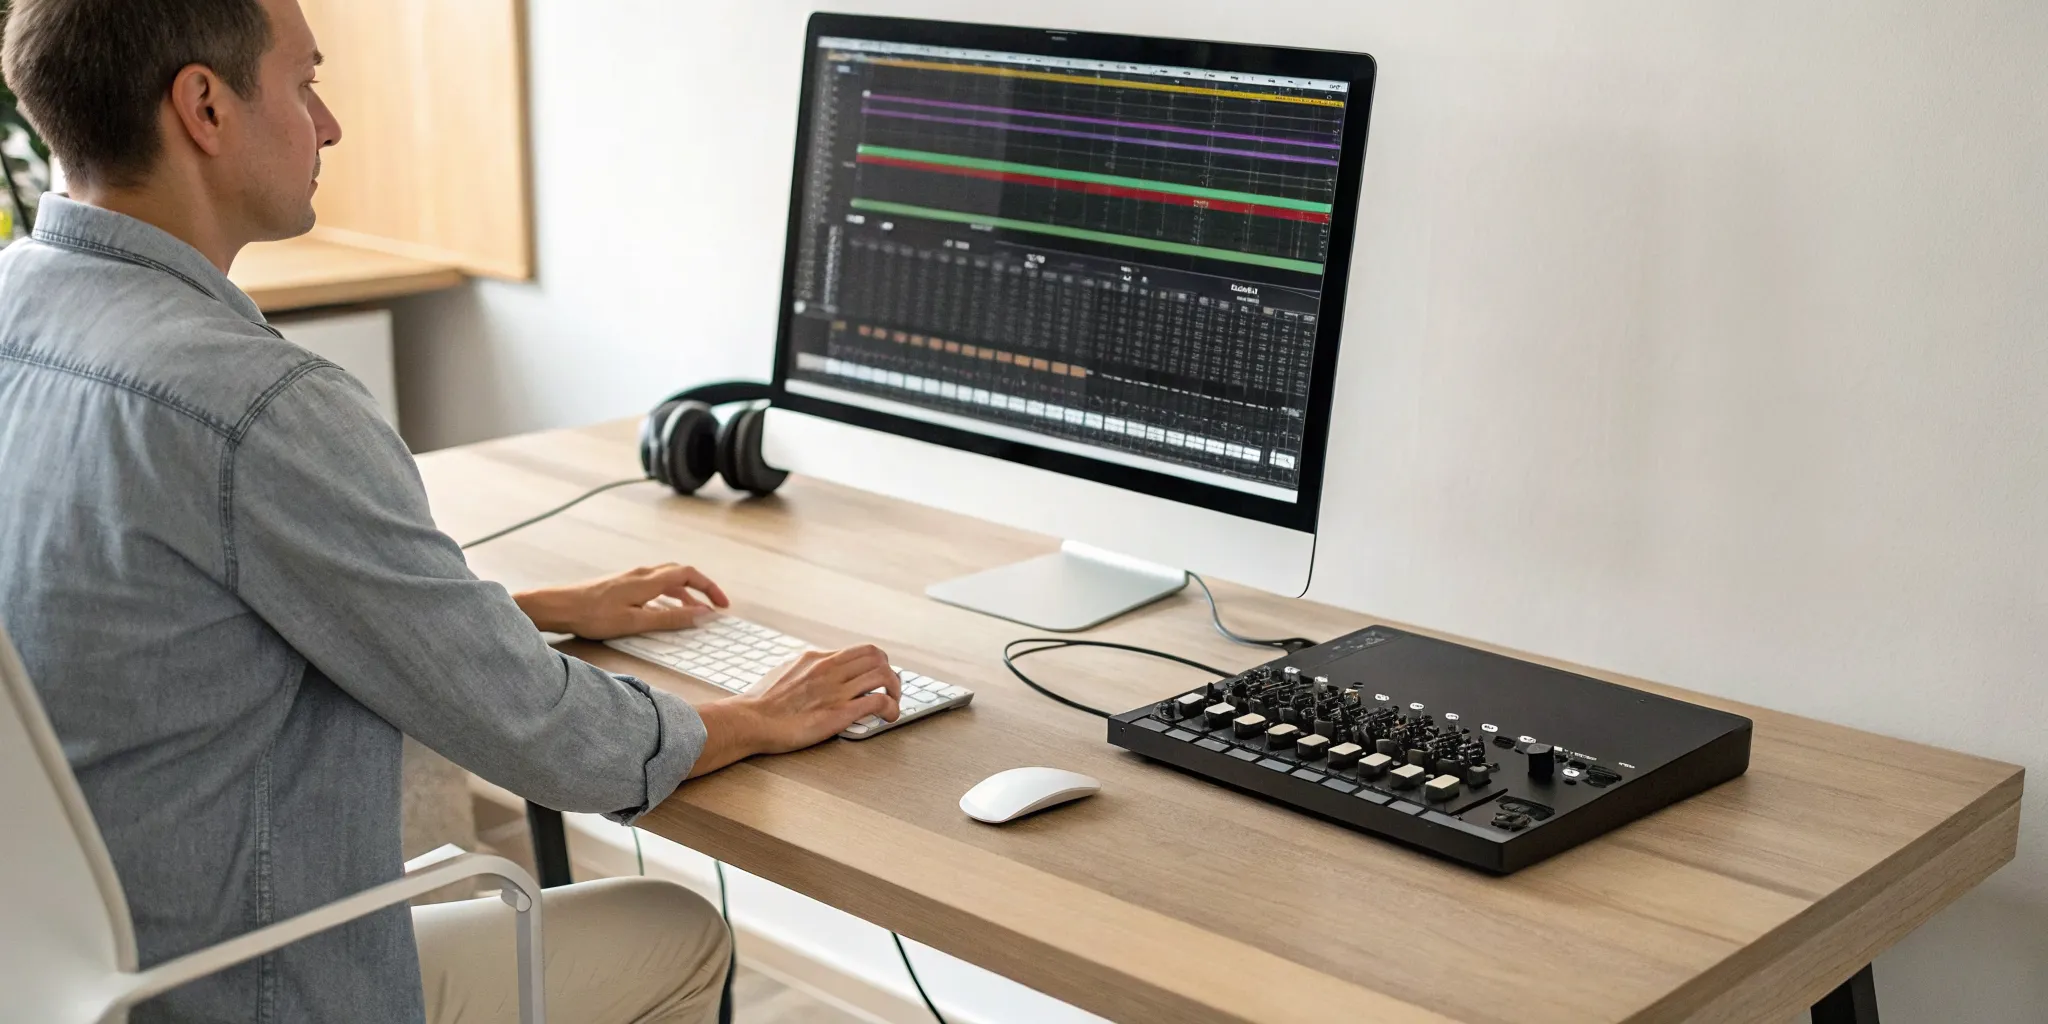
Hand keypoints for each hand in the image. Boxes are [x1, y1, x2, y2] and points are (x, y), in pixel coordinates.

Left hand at [513, 563, 729, 639]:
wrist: (557, 606)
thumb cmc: (592, 615)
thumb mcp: (636, 622)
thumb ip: (670, 618)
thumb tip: (701, 615)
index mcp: (649, 580)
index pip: (690, 575)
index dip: (709, 588)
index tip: (722, 605)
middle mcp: (642, 574)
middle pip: (681, 573)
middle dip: (701, 589)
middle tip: (712, 607)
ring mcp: (630, 578)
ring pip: (666, 580)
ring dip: (684, 593)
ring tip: (692, 613)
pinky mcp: (620, 585)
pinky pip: (653, 585)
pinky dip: (667, 596)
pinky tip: (662, 611)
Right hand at [690, 645, 900, 775]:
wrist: (750, 720)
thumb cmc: (762, 702)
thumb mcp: (786, 670)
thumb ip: (807, 668)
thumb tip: (818, 668)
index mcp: (818, 658)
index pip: (862, 651)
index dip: (878, 663)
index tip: (878, 677)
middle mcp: (830, 670)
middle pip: (878, 658)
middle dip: (891, 673)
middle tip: (891, 690)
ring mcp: (836, 691)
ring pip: (883, 676)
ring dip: (895, 690)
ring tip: (893, 704)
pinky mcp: (839, 713)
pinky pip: (878, 702)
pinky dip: (891, 708)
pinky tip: (889, 717)